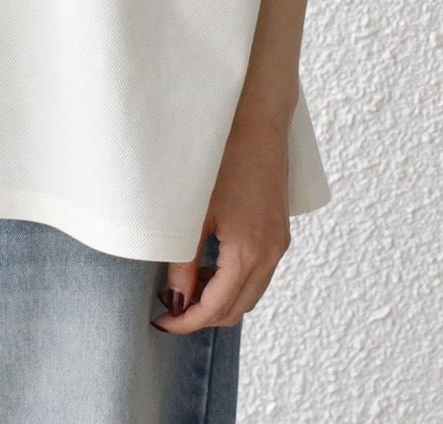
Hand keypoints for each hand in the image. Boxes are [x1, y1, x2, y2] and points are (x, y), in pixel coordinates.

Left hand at [152, 113, 291, 332]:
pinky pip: (259, 274)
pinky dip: (235, 281)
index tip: (162, 320)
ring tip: (185, 286)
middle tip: (170, 307)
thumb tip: (177, 297)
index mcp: (249, 252)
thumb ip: (185, 260)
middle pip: (237, 309)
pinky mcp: (279, 233)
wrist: (257, 121)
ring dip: (220, 299)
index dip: (187, 321)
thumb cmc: (223, 157)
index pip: (216, 308)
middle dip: (203, 315)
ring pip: (250, 294)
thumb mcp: (196, 212)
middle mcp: (270, 254)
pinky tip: (209, 264)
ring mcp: (279, 244)